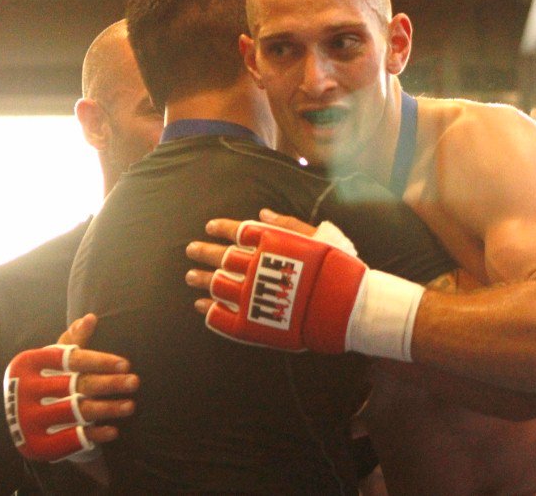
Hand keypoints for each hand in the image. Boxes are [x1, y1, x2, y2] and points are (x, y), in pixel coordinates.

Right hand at [4, 314, 138, 461]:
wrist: (24, 416)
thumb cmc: (47, 377)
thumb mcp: (54, 357)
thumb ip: (73, 339)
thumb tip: (90, 318)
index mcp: (35, 365)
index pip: (72, 360)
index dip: (99, 361)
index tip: (125, 363)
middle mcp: (35, 390)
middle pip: (79, 384)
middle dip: (108, 383)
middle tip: (135, 381)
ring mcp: (39, 416)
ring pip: (80, 410)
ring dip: (107, 409)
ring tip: (131, 406)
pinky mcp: (46, 439)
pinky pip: (74, 437)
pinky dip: (95, 434)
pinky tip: (114, 430)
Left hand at [185, 211, 368, 352]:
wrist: (345, 304)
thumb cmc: (337, 266)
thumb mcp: (319, 235)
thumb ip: (286, 225)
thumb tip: (261, 213)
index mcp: (270, 243)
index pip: (237, 230)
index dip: (222, 227)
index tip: (209, 227)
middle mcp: (255, 266)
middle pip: (220, 256)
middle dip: (203, 252)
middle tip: (190, 250)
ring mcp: (250, 294)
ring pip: (216, 284)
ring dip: (201, 278)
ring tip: (189, 277)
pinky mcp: (250, 322)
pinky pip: (221, 315)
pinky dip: (209, 310)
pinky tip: (201, 305)